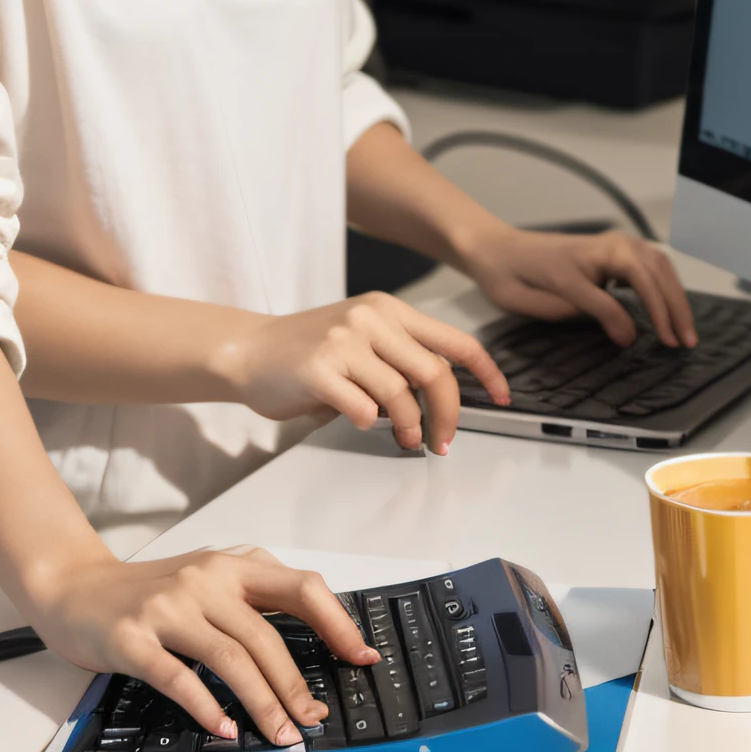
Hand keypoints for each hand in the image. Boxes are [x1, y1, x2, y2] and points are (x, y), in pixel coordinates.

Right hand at [29, 545, 379, 744]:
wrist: (74, 587)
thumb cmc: (148, 591)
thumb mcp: (206, 580)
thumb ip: (250, 599)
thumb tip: (314, 641)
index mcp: (230, 566)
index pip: (300, 587)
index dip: (336, 622)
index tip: (361, 656)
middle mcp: (203, 580)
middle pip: (266, 636)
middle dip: (296, 685)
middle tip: (314, 719)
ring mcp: (167, 608)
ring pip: (231, 658)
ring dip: (262, 703)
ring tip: (282, 735)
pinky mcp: (134, 637)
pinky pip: (179, 676)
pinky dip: (207, 706)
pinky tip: (225, 728)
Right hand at [219, 293, 508, 452]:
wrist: (247, 350)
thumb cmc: (306, 353)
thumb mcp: (361, 340)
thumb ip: (399, 359)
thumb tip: (441, 401)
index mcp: (388, 310)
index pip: (454, 340)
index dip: (486, 372)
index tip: (503, 398)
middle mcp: (370, 318)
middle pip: (434, 372)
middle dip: (449, 416)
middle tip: (444, 441)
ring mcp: (344, 341)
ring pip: (402, 394)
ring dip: (411, 427)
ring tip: (407, 441)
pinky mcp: (319, 368)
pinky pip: (363, 407)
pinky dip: (369, 422)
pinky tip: (360, 421)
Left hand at [456, 222, 696, 347]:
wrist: (496, 251)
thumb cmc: (515, 275)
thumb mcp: (550, 300)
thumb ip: (595, 312)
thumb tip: (630, 335)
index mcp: (595, 254)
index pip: (639, 282)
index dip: (655, 313)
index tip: (664, 340)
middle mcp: (610, 243)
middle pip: (657, 271)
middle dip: (675, 307)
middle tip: (685, 341)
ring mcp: (613, 244)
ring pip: (659, 265)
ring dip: (675, 296)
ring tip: (683, 330)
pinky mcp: (612, 250)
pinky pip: (650, 264)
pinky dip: (664, 284)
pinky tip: (666, 307)